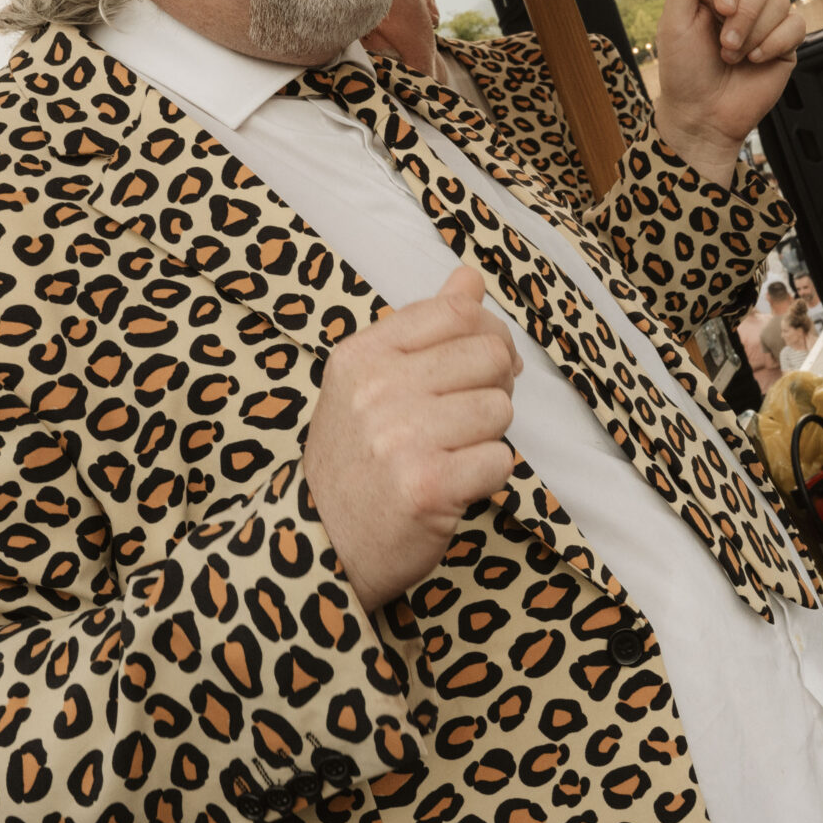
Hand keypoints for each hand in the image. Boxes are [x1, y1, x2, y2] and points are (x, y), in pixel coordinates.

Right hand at [301, 265, 522, 615]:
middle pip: (488, 354)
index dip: (486, 335)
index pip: (456, 311)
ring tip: (450, 453)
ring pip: (499, 408)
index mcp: (362, 354)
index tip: (481, 364)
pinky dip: (487, 476)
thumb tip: (469, 278)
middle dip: (493, 385)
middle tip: (466, 417)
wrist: (322, 544)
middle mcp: (378, 389)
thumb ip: (423, 326)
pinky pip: (500, 460)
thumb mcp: (369, 381)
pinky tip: (453, 485)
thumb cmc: (355, 460)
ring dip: (487, 436)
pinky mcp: (427, 486)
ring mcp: (401, 437)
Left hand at [653, 0, 804, 184]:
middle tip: (726, 43)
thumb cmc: (683, 70)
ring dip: (756, 31)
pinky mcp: (786, 42)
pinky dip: (775, 42)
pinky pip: (797, 24)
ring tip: (735, 57)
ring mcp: (765, 19)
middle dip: (745, 11)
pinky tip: (757, 61)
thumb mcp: (674, 21)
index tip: (719, 10)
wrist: (704, 116)